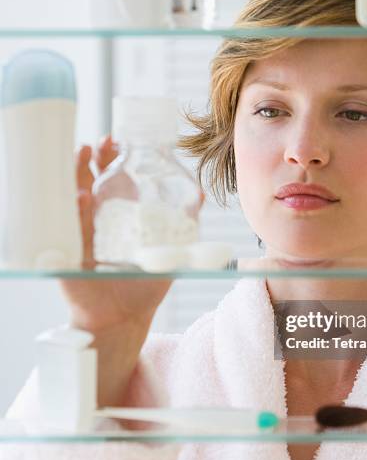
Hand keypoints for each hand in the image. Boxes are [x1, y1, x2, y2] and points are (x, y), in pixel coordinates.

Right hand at [59, 136, 187, 404]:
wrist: (126, 318)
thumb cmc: (145, 284)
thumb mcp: (170, 250)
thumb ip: (184, 222)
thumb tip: (201, 193)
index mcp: (116, 218)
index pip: (109, 180)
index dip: (110, 159)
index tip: (115, 141)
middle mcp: (96, 223)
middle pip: (89, 183)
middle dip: (93, 161)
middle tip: (101, 143)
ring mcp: (82, 238)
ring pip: (75, 200)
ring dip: (78, 177)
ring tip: (83, 154)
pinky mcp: (73, 258)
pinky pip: (72, 233)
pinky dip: (77, 214)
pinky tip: (83, 198)